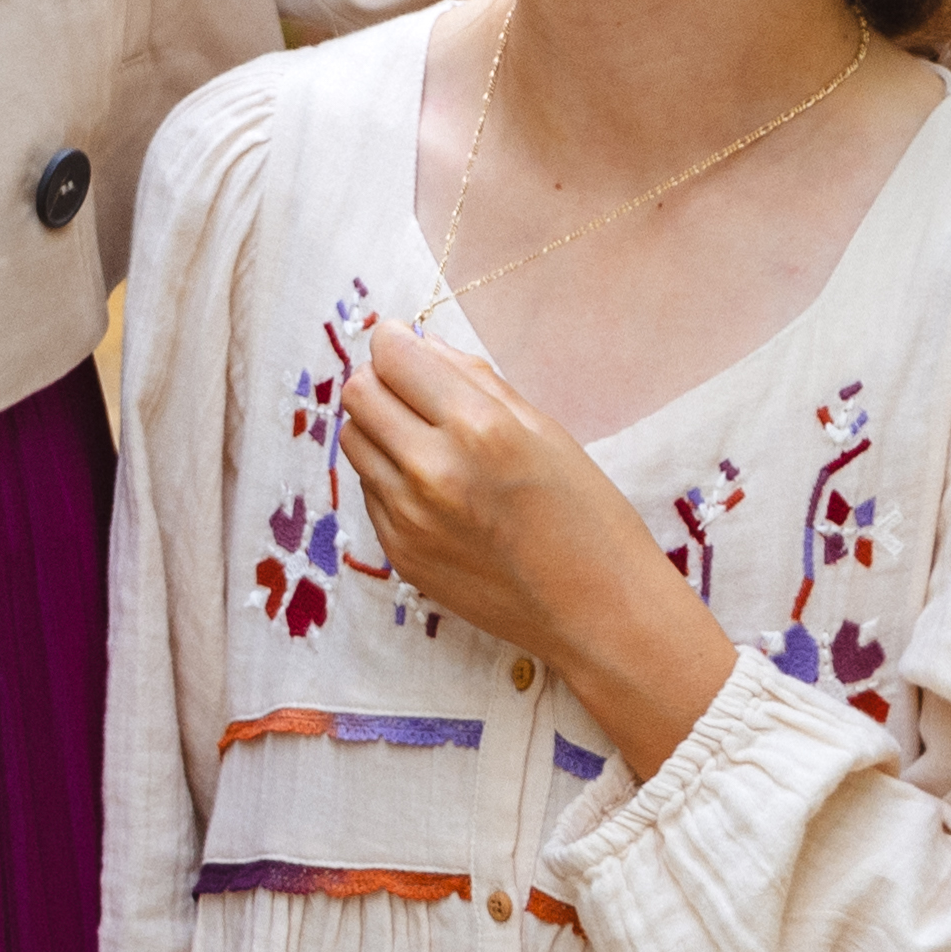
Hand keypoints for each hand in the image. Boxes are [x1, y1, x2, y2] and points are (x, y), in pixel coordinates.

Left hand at [342, 326, 736, 774]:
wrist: (596, 609)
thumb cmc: (587, 514)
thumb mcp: (543, 429)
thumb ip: (476, 381)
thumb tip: (421, 345)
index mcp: (479, 428)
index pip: (392, 357)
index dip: (393, 341)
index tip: (402, 342)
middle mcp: (433, 470)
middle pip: (358, 394)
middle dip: (379, 379)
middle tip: (409, 387)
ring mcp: (409, 517)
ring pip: (354, 441)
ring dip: (378, 426)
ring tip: (423, 437)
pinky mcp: (399, 553)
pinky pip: (370, 490)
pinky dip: (388, 474)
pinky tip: (433, 486)